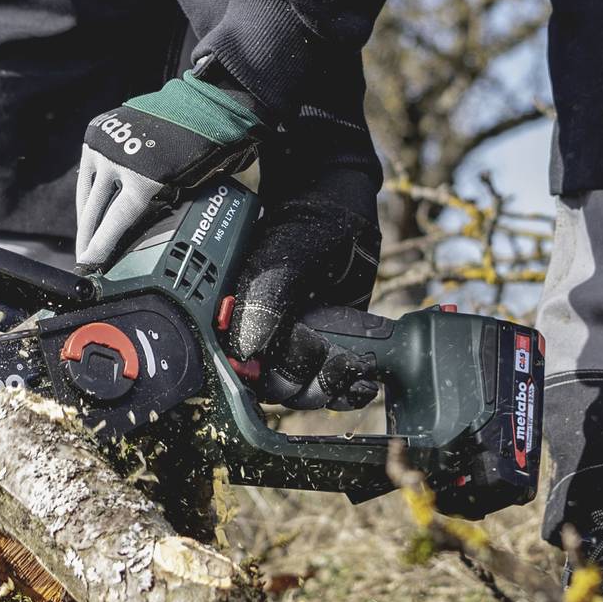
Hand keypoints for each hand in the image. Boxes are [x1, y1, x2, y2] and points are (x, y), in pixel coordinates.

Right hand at [73, 66, 266, 269]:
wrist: (203, 104)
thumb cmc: (210, 148)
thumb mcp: (206, 187)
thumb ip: (199, 216)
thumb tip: (218, 248)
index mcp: (144, 182)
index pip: (113, 225)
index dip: (99, 248)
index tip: (87, 264)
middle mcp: (119, 164)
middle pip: (94, 212)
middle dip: (87, 238)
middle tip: (84, 258)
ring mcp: (106, 146)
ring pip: (87, 192)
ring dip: (85, 216)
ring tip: (85, 236)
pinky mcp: (99, 133)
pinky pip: (88, 170)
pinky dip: (89, 189)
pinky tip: (91, 207)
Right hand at [224, 191, 383, 408]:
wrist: (340, 210)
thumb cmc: (303, 227)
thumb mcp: (280, 263)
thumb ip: (264, 305)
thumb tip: (248, 354)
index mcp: (238, 322)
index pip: (244, 374)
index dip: (272, 375)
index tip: (303, 351)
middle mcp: (263, 338)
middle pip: (278, 389)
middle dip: (308, 382)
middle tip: (335, 357)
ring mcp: (297, 345)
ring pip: (306, 392)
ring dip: (332, 388)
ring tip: (355, 368)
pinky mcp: (329, 347)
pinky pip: (333, 385)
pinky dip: (349, 391)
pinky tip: (364, 381)